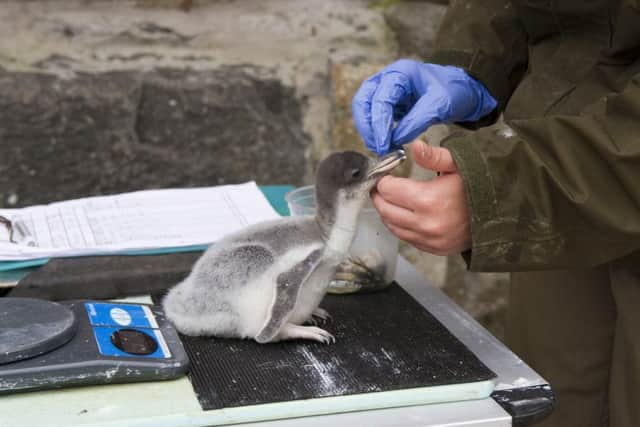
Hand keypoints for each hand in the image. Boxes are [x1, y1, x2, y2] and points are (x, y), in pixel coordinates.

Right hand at [352, 59, 496, 155]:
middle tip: (378, 147)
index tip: (383, 144)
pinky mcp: (388, 103)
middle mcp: (388, 78)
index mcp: (401, 73)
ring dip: (369, 130)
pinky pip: (374, 116)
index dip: (379, 124)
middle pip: (363, 101)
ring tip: (380, 148)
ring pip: (364, 109)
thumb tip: (396, 138)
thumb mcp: (440, 105)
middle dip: (368, 127)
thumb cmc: (453, 92)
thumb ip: (417, 121)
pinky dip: (376, 130)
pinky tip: (385, 143)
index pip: (380, 99)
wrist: (462, 92)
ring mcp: (386, 89)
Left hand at [371, 140, 470, 254]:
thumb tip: (415, 146)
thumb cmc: (478, 187)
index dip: (383, 180)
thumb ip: (434, 156)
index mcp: (428, 200)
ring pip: (392, 226)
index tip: (386, 174)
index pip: (388, 190)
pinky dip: (400, 226)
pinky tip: (403, 214)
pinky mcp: (433, 249)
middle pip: (385, 210)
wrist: (500, 216)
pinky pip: (405, 238)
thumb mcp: (459, 164)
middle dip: (379, 196)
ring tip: (390, 199)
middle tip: (381, 186)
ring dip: (386, 212)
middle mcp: (425, 223)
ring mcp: (428, 239)